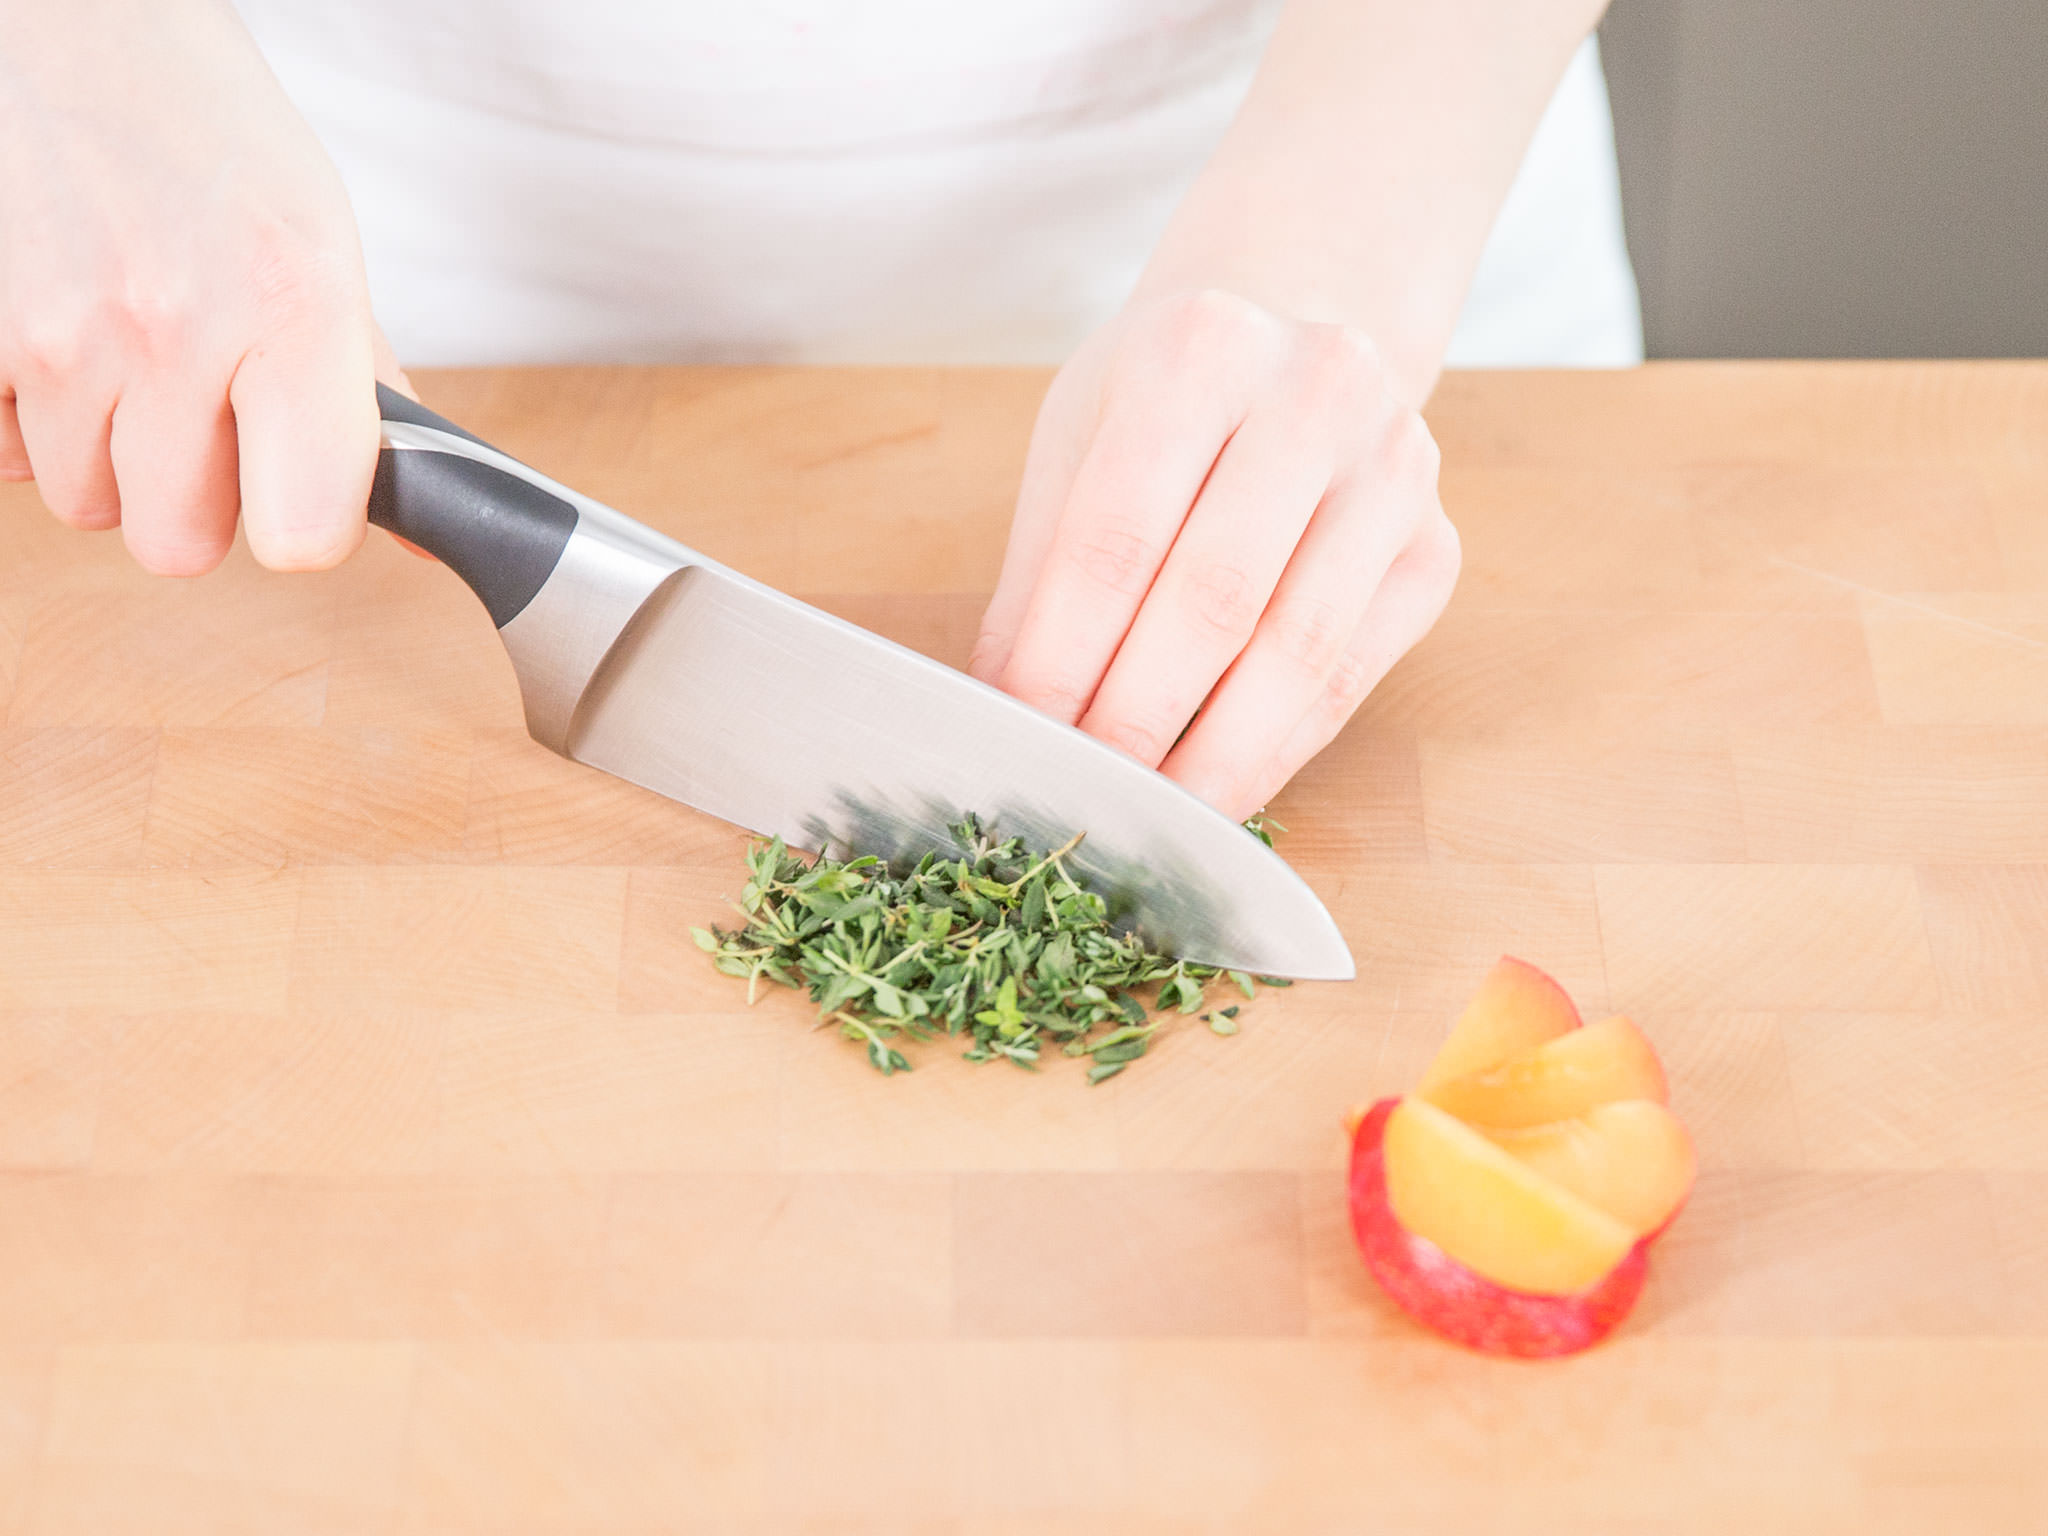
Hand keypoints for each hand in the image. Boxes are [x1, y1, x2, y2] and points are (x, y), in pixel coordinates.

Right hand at [0, 0, 400, 575]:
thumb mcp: (326, 249)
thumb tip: (426, 519)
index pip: (302, 533)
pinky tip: (76, 344)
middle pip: (180, 546)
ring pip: (93, 506)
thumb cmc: (214, 139)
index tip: (307, 493)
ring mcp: (57, 334)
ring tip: (141, 358)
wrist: (78, 31)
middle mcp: (170, 327)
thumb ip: (368, 392)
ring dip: (119, 457)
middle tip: (213, 411)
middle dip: (200, 498)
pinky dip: (42, 422)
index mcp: (291, 306)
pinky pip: (11, 457)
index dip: (306, 529)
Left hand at [971, 289, 1459, 820]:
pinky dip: (1275, 752)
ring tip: (1143, 813)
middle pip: (1212, 599)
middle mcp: (1317, 394)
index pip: (1115, 537)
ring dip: (1211, 756)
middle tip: (1079, 793)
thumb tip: (1004, 710)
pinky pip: (1348, 680)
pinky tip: (1217, 790)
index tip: (1022, 738)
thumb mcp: (1079, 441)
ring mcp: (1395, 473)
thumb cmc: (1168, 395)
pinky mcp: (1434, 550)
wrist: (1300, 332)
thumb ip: (1042, 574)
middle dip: (1135, 719)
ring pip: (1296, 654)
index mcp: (1200, 350)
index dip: (1062, 657)